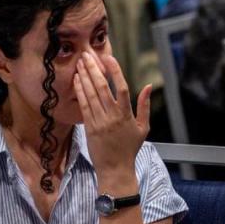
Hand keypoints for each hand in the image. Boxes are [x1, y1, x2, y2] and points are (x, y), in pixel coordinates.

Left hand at [73, 52, 149, 185]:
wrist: (115, 169)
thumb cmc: (130, 148)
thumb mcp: (143, 128)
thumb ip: (144, 106)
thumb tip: (148, 86)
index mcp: (126, 115)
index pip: (121, 88)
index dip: (114, 71)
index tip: (108, 58)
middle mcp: (112, 116)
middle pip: (101, 87)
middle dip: (93, 69)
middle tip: (87, 54)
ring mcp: (99, 121)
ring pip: (90, 95)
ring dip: (84, 77)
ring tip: (80, 62)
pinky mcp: (89, 127)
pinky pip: (83, 106)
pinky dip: (79, 91)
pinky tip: (76, 80)